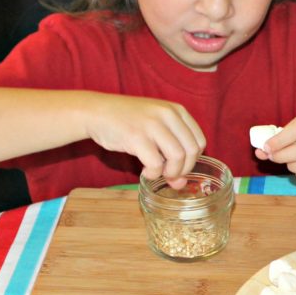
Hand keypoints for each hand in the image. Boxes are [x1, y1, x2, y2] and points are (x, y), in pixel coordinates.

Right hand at [84, 94, 205, 187]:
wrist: (96, 112)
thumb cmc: (128, 122)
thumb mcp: (155, 129)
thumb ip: (171, 151)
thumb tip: (181, 184)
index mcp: (177, 110)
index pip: (199, 141)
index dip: (193, 160)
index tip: (179, 167)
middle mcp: (167, 114)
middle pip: (192, 151)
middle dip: (183, 170)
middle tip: (169, 175)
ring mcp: (152, 124)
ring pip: (177, 157)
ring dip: (170, 173)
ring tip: (158, 173)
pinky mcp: (136, 136)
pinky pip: (155, 163)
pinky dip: (153, 173)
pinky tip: (145, 171)